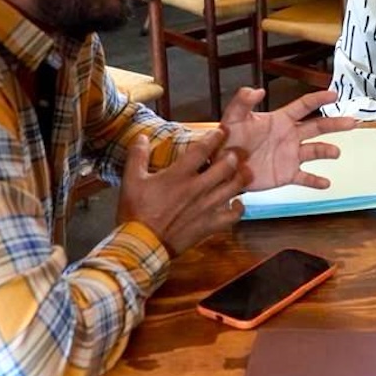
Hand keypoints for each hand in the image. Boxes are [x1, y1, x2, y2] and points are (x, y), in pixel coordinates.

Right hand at [117, 130, 246, 256]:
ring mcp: (206, 208)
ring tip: (244, 171)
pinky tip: (238, 202)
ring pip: (233, 188)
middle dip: (234, 156)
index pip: (202, 150)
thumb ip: (137, 156)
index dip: (215, 137)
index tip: (222, 131)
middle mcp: (198, 189)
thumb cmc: (136, 212)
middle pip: (226, 167)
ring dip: (241, 177)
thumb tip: (142, 137)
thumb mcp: (131, 181)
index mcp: (179, 175)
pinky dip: (239, 208)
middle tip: (236, 152)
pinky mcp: (209, 225)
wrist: (142, 244)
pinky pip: (233, 216)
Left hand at [219, 88, 356, 190]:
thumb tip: (258, 90)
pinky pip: (305, 178)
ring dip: (327, 151)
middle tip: (353, 122)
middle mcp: (289, 136)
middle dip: (335, 124)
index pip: (303, 106)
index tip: (334, 94)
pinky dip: (316, 181)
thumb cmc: (226, 140)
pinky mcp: (286, 174)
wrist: (221, 168)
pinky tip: (326, 183)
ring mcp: (290, 156)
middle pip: (317, 127)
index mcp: (280, 121)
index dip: (319, 99)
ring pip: (315, 151)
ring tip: (335, 152)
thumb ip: (243, 102)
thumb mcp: (232, 118)